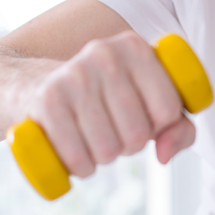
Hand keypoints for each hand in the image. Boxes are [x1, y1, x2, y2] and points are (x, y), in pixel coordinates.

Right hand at [25, 30, 194, 177]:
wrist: (36, 85)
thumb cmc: (106, 97)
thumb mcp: (148, 101)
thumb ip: (178, 127)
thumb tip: (164, 153)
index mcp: (136, 47)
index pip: (169, 109)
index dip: (160, 126)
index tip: (144, 117)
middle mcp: (106, 53)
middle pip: (139, 132)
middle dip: (131, 144)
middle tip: (116, 130)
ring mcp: (74, 74)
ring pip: (108, 149)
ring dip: (104, 157)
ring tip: (96, 138)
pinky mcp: (46, 100)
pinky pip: (77, 157)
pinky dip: (81, 167)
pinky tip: (78, 154)